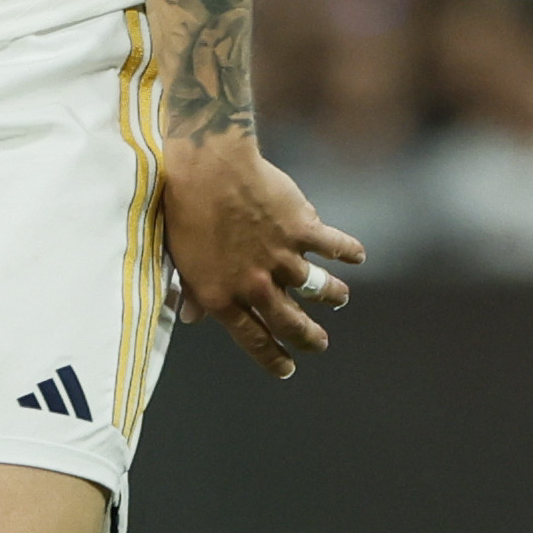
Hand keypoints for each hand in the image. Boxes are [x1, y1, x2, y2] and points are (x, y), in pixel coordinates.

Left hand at [160, 132, 360, 377]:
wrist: (206, 163)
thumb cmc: (182, 205)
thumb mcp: (177, 254)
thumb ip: (190, 289)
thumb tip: (192, 317)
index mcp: (221, 295)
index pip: (253, 339)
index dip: (273, 358)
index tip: (288, 369)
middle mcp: (256, 285)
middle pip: (293, 325)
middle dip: (310, 339)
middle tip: (319, 343)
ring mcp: (283, 259)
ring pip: (322, 292)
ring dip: (333, 296)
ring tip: (338, 297)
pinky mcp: (304, 231)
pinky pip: (337, 249)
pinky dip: (349, 253)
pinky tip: (356, 256)